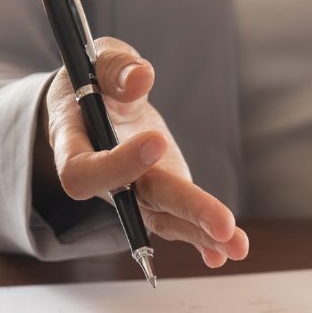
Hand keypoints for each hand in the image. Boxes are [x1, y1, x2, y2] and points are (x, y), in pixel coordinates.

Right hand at [38, 37, 248, 267]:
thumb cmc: (94, 80)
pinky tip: (226, 251)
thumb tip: (141, 77)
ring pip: (163, 218)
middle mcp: (103, 178)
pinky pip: (176, 220)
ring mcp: (132, 191)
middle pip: (139, 201)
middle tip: (223, 224)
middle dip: (185, 211)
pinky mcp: (157, 195)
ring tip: (237, 246)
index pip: (87, 170)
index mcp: (74, 143)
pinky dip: (201, 236)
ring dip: (202, 233)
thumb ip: (115, 68)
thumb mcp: (97, 60)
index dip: (119, 164)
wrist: (94, 102)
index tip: (158, 141)